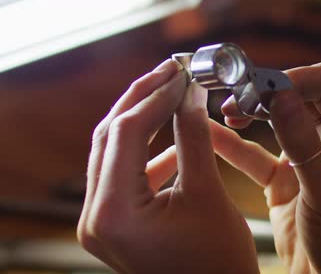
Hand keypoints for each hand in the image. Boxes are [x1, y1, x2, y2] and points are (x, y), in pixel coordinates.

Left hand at [77, 60, 258, 272]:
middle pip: (109, 137)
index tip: (181, 72)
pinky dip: (147, 152)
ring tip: (173, 95)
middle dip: (141, 99)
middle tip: (170, 71)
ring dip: (142, 121)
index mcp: (114, 213)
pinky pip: (123, 174)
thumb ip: (194, 137)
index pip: (126, 132)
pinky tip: (175, 140)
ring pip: (113, 152)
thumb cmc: (219, 262)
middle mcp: (95, 217)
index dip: (155, 95)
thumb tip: (191, 92)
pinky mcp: (113, 223)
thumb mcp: (208, 193)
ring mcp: (100, 222)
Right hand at [215, 63, 320, 272]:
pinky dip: (236, 146)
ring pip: (276, 121)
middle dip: (266, 91)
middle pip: (299, 97)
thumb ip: (302, 143)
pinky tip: (214, 136)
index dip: (293, 79)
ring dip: (251, 112)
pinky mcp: (286, 179)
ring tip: (226, 110)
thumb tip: (280, 94)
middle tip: (235, 94)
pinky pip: (257, 154)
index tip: (259, 84)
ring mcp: (309, 158)